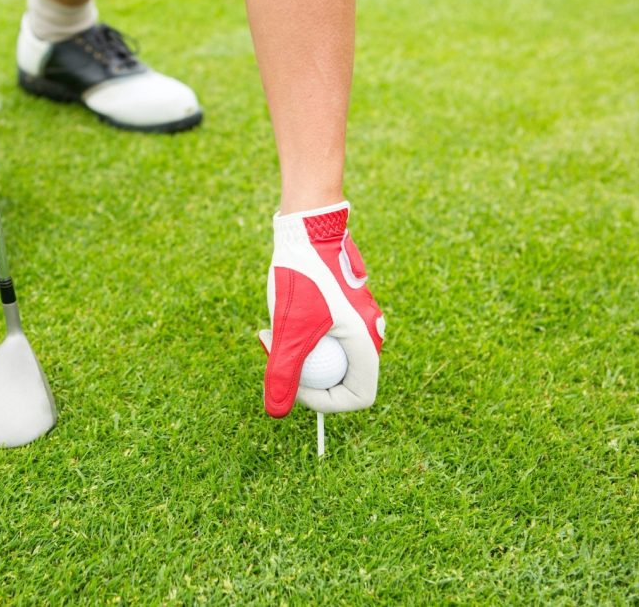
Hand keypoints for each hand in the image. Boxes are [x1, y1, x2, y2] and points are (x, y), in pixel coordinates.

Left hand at [258, 201, 384, 416]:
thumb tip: (276, 411)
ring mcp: (357, 318)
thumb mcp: (289, 330)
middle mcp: (368, 333)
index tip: (293, 385)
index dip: (323, 401)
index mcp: (366, 344)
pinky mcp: (342, 306)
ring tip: (270, 331)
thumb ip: (283, 372)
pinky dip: (300, 333)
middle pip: (339, 376)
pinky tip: (280, 314)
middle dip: (303, 373)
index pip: (357, 397)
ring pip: (328, 354)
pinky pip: (325, 334)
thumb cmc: (303, 274)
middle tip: (273, 354)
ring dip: (297, 352)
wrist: (307, 226)